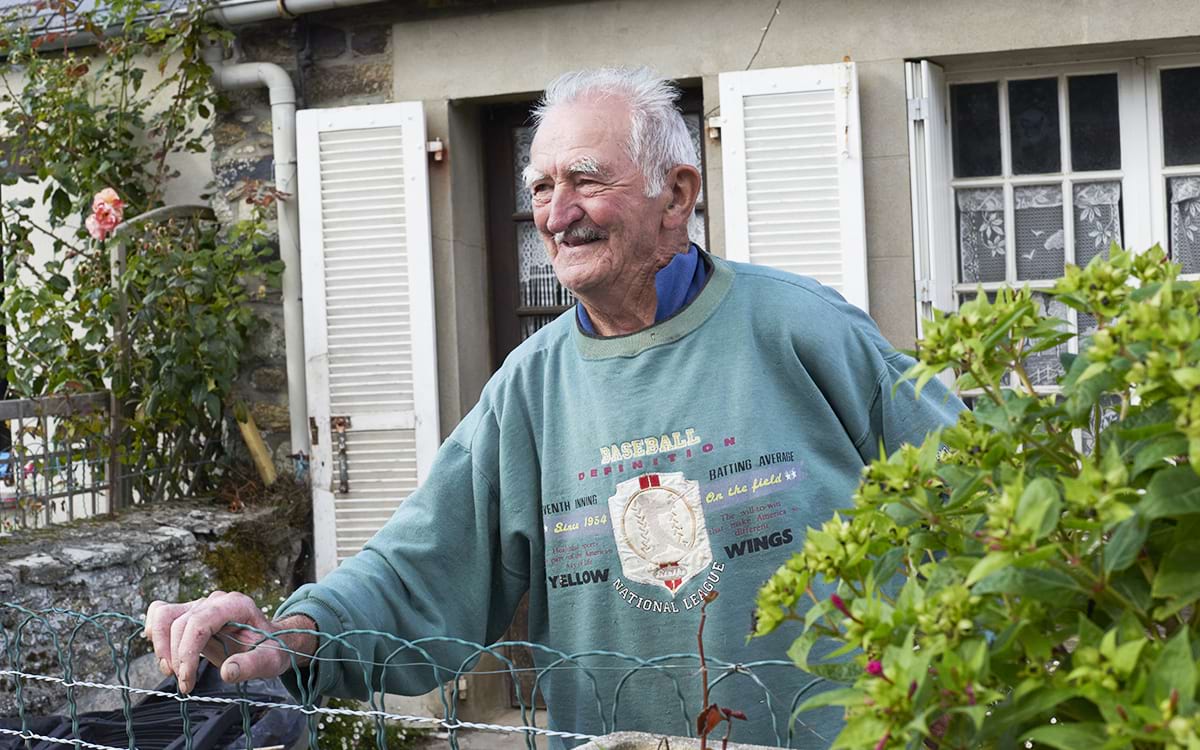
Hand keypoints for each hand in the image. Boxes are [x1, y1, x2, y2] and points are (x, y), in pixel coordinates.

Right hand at [144, 590, 317, 693]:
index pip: (199, 622)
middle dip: (175, 656)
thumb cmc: (271, 649)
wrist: (272, 641)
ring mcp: (201, 605)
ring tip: (172, 671)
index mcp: (236, 605)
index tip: (187, 680)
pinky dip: (156, 633)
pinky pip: (162, 614)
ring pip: (164, 615)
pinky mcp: (190, 614)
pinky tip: (164, 654)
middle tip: (184, 683)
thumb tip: (227, 672)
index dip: (187, 652)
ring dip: (161, 645)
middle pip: (179, 622)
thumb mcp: (270, 660)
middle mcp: (215, 600)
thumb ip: (251, 665)